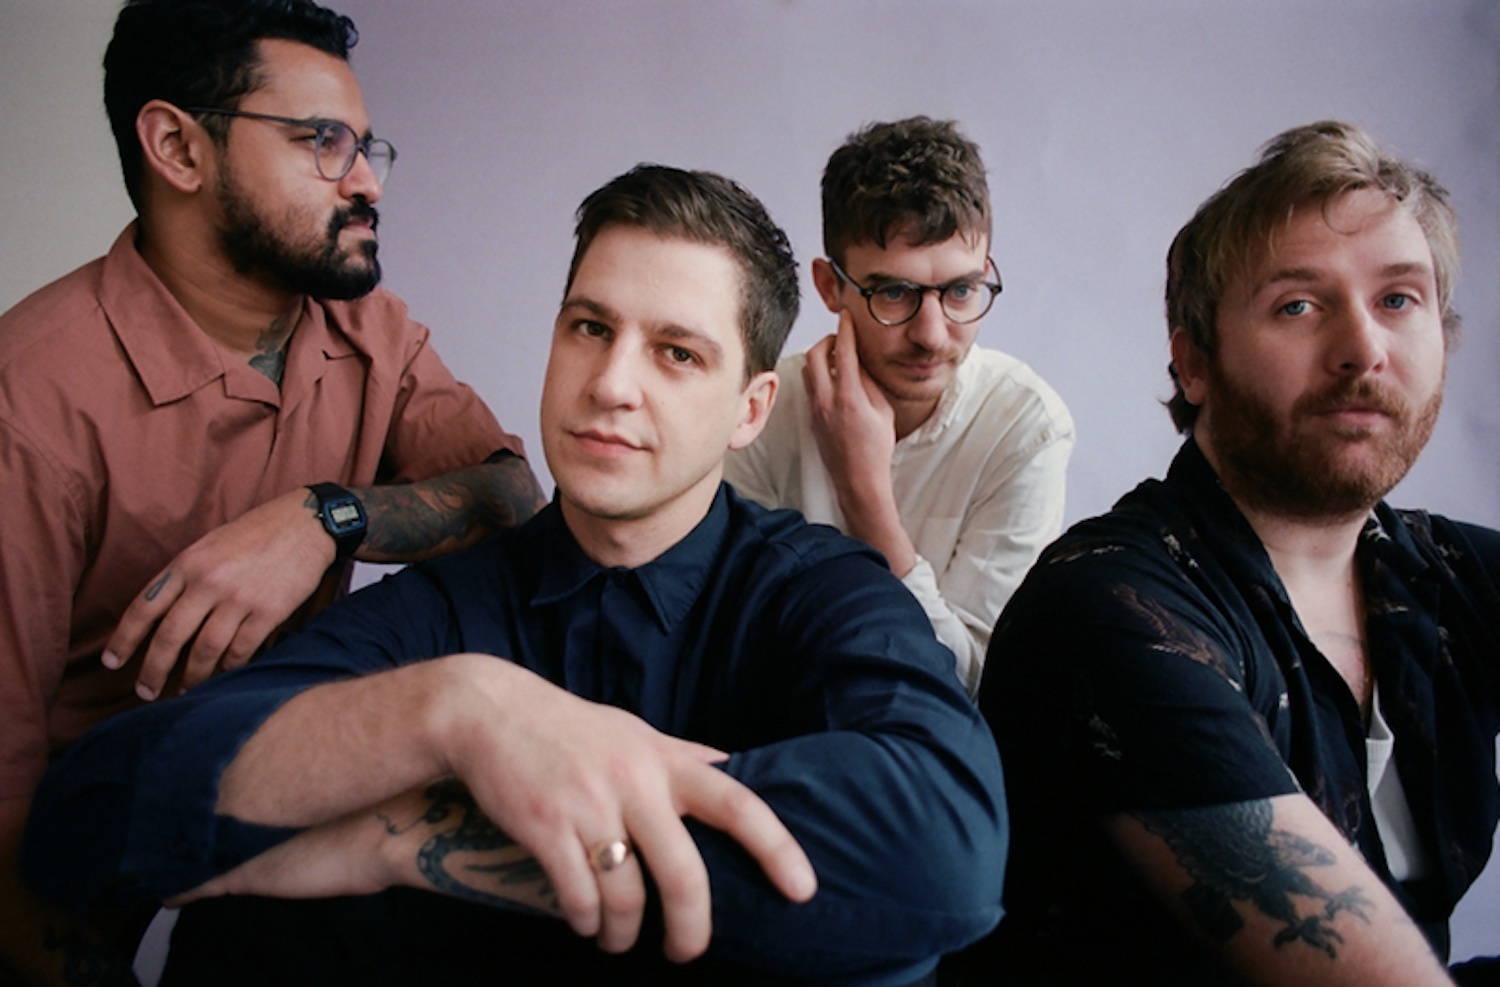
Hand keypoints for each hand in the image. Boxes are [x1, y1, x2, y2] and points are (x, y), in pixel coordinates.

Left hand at [102, 488, 332, 699]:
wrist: (306, 522)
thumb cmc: (256, 533)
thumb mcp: (209, 545)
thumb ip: (185, 576)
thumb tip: (162, 614)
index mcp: (187, 563)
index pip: (144, 608)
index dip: (124, 640)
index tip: (113, 663)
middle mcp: (208, 581)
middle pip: (169, 637)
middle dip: (153, 671)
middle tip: (146, 692)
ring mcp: (239, 598)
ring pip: (204, 650)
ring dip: (192, 677)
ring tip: (185, 691)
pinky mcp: (269, 611)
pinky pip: (241, 651)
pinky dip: (229, 668)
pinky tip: (223, 676)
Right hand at [446, 660, 815, 961]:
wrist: (489, 712)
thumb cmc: (570, 728)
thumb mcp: (634, 730)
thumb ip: (682, 752)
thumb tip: (730, 762)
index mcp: (665, 761)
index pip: (738, 804)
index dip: (777, 848)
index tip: (803, 889)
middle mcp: (636, 782)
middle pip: (684, 873)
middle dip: (691, 927)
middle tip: (687, 952)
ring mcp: (590, 805)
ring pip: (626, 895)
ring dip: (624, 933)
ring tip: (617, 940)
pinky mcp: (545, 826)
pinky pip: (578, 896)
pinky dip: (584, 921)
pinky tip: (584, 922)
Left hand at [802, 309, 896, 492]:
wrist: (858, 480)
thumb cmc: (876, 449)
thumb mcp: (883, 411)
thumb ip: (869, 383)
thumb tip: (859, 361)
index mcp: (849, 397)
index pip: (844, 352)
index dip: (845, 329)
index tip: (847, 315)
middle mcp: (827, 401)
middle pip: (815, 355)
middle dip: (827, 340)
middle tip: (840, 338)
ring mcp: (815, 410)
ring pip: (807, 370)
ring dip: (820, 358)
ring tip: (838, 359)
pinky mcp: (811, 418)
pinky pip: (809, 387)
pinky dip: (818, 376)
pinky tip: (834, 380)